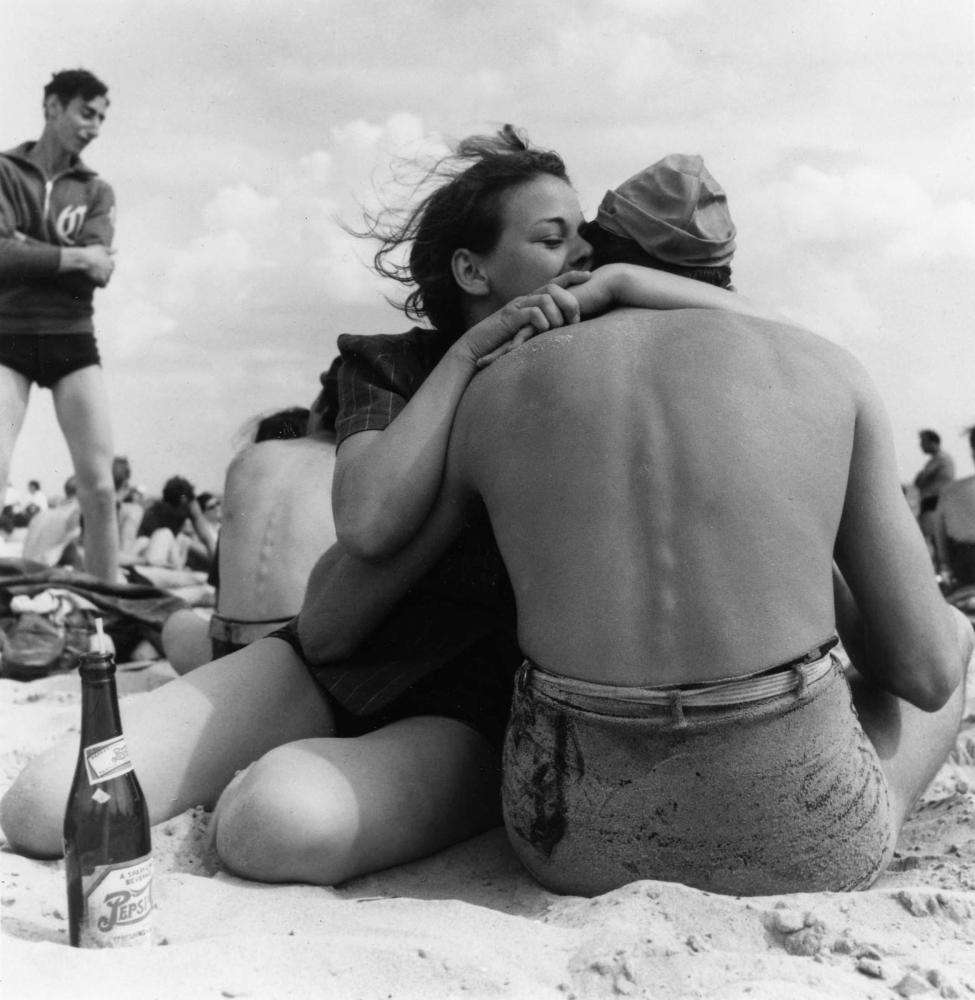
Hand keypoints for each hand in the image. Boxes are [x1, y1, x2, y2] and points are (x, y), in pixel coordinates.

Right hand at [60, 244, 115, 285]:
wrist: (82, 258)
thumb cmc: (89, 252)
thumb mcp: (100, 248)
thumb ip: (109, 250)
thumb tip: (116, 250)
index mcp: (111, 263)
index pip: (110, 267)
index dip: (103, 267)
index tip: (96, 266)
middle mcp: (111, 269)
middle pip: (108, 274)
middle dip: (103, 273)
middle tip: (93, 271)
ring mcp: (107, 275)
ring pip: (106, 280)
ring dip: (101, 279)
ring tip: (93, 276)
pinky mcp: (102, 281)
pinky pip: (103, 285)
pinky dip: (99, 284)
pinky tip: (94, 282)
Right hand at [458, 271, 590, 368]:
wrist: (476, 345)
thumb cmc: (501, 341)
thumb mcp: (526, 331)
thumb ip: (541, 325)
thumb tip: (563, 328)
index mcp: (529, 300)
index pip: (553, 282)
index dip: (572, 276)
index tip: (589, 275)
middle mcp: (524, 299)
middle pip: (553, 288)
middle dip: (569, 301)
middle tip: (576, 319)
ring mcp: (516, 307)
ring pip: (545, 299)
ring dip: (557, 314)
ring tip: (559, 328)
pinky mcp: (510, 319)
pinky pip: (533, 313)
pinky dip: (542, 321)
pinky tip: (543, 331)